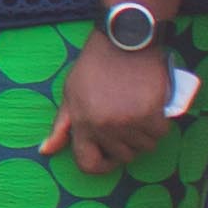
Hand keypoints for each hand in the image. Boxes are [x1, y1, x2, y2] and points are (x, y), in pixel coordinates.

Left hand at [46, 33, 175, 176]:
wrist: (123, 41)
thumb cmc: (95, 66)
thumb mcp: (71, 94)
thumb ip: (61, 126)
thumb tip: (46, 151)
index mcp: (81, 123)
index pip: (88, 164)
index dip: (101, 166)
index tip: (111, 157)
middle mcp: (104, 126)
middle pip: (122, 156)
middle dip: (127, 144)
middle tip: (128, 122)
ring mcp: (128, 121)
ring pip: (145, 146)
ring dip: (145, 134)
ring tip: (140, 113)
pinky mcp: (151, 113)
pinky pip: (160, 133)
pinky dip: (160, 125)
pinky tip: (154, 110)